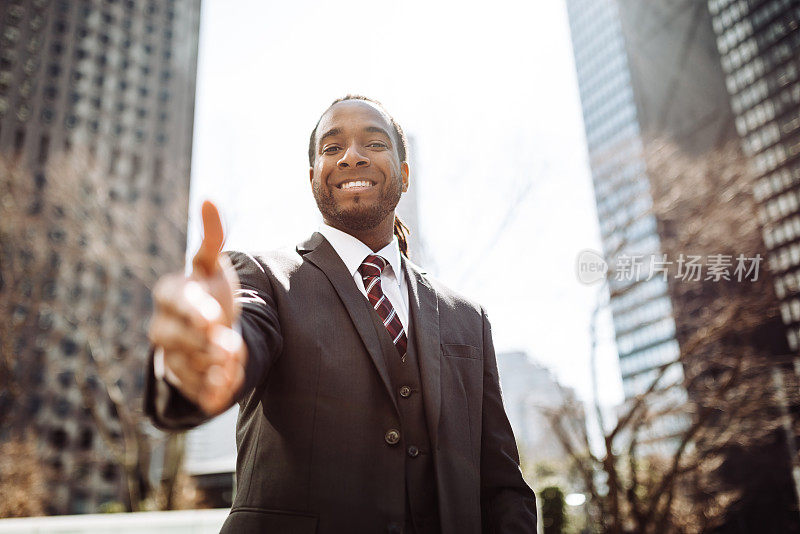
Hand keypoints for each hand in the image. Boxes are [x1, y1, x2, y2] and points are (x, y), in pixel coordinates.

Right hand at [148, 201, 246, 415]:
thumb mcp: (212, 265)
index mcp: (171, 293)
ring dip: (211, 365)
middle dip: (202, 341)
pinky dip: (210, 391)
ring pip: (185, 363)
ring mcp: (170, 354)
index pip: (175, 300)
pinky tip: (225, 390)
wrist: (209, 330)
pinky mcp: (182, 379)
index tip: (214, 317)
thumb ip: (212, 237)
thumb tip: (209, 199)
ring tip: (233, 359)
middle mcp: (163, 325)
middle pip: (173, 336)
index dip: (194, 309)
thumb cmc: (209, 291)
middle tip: (228, 344)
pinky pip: (193, 389)